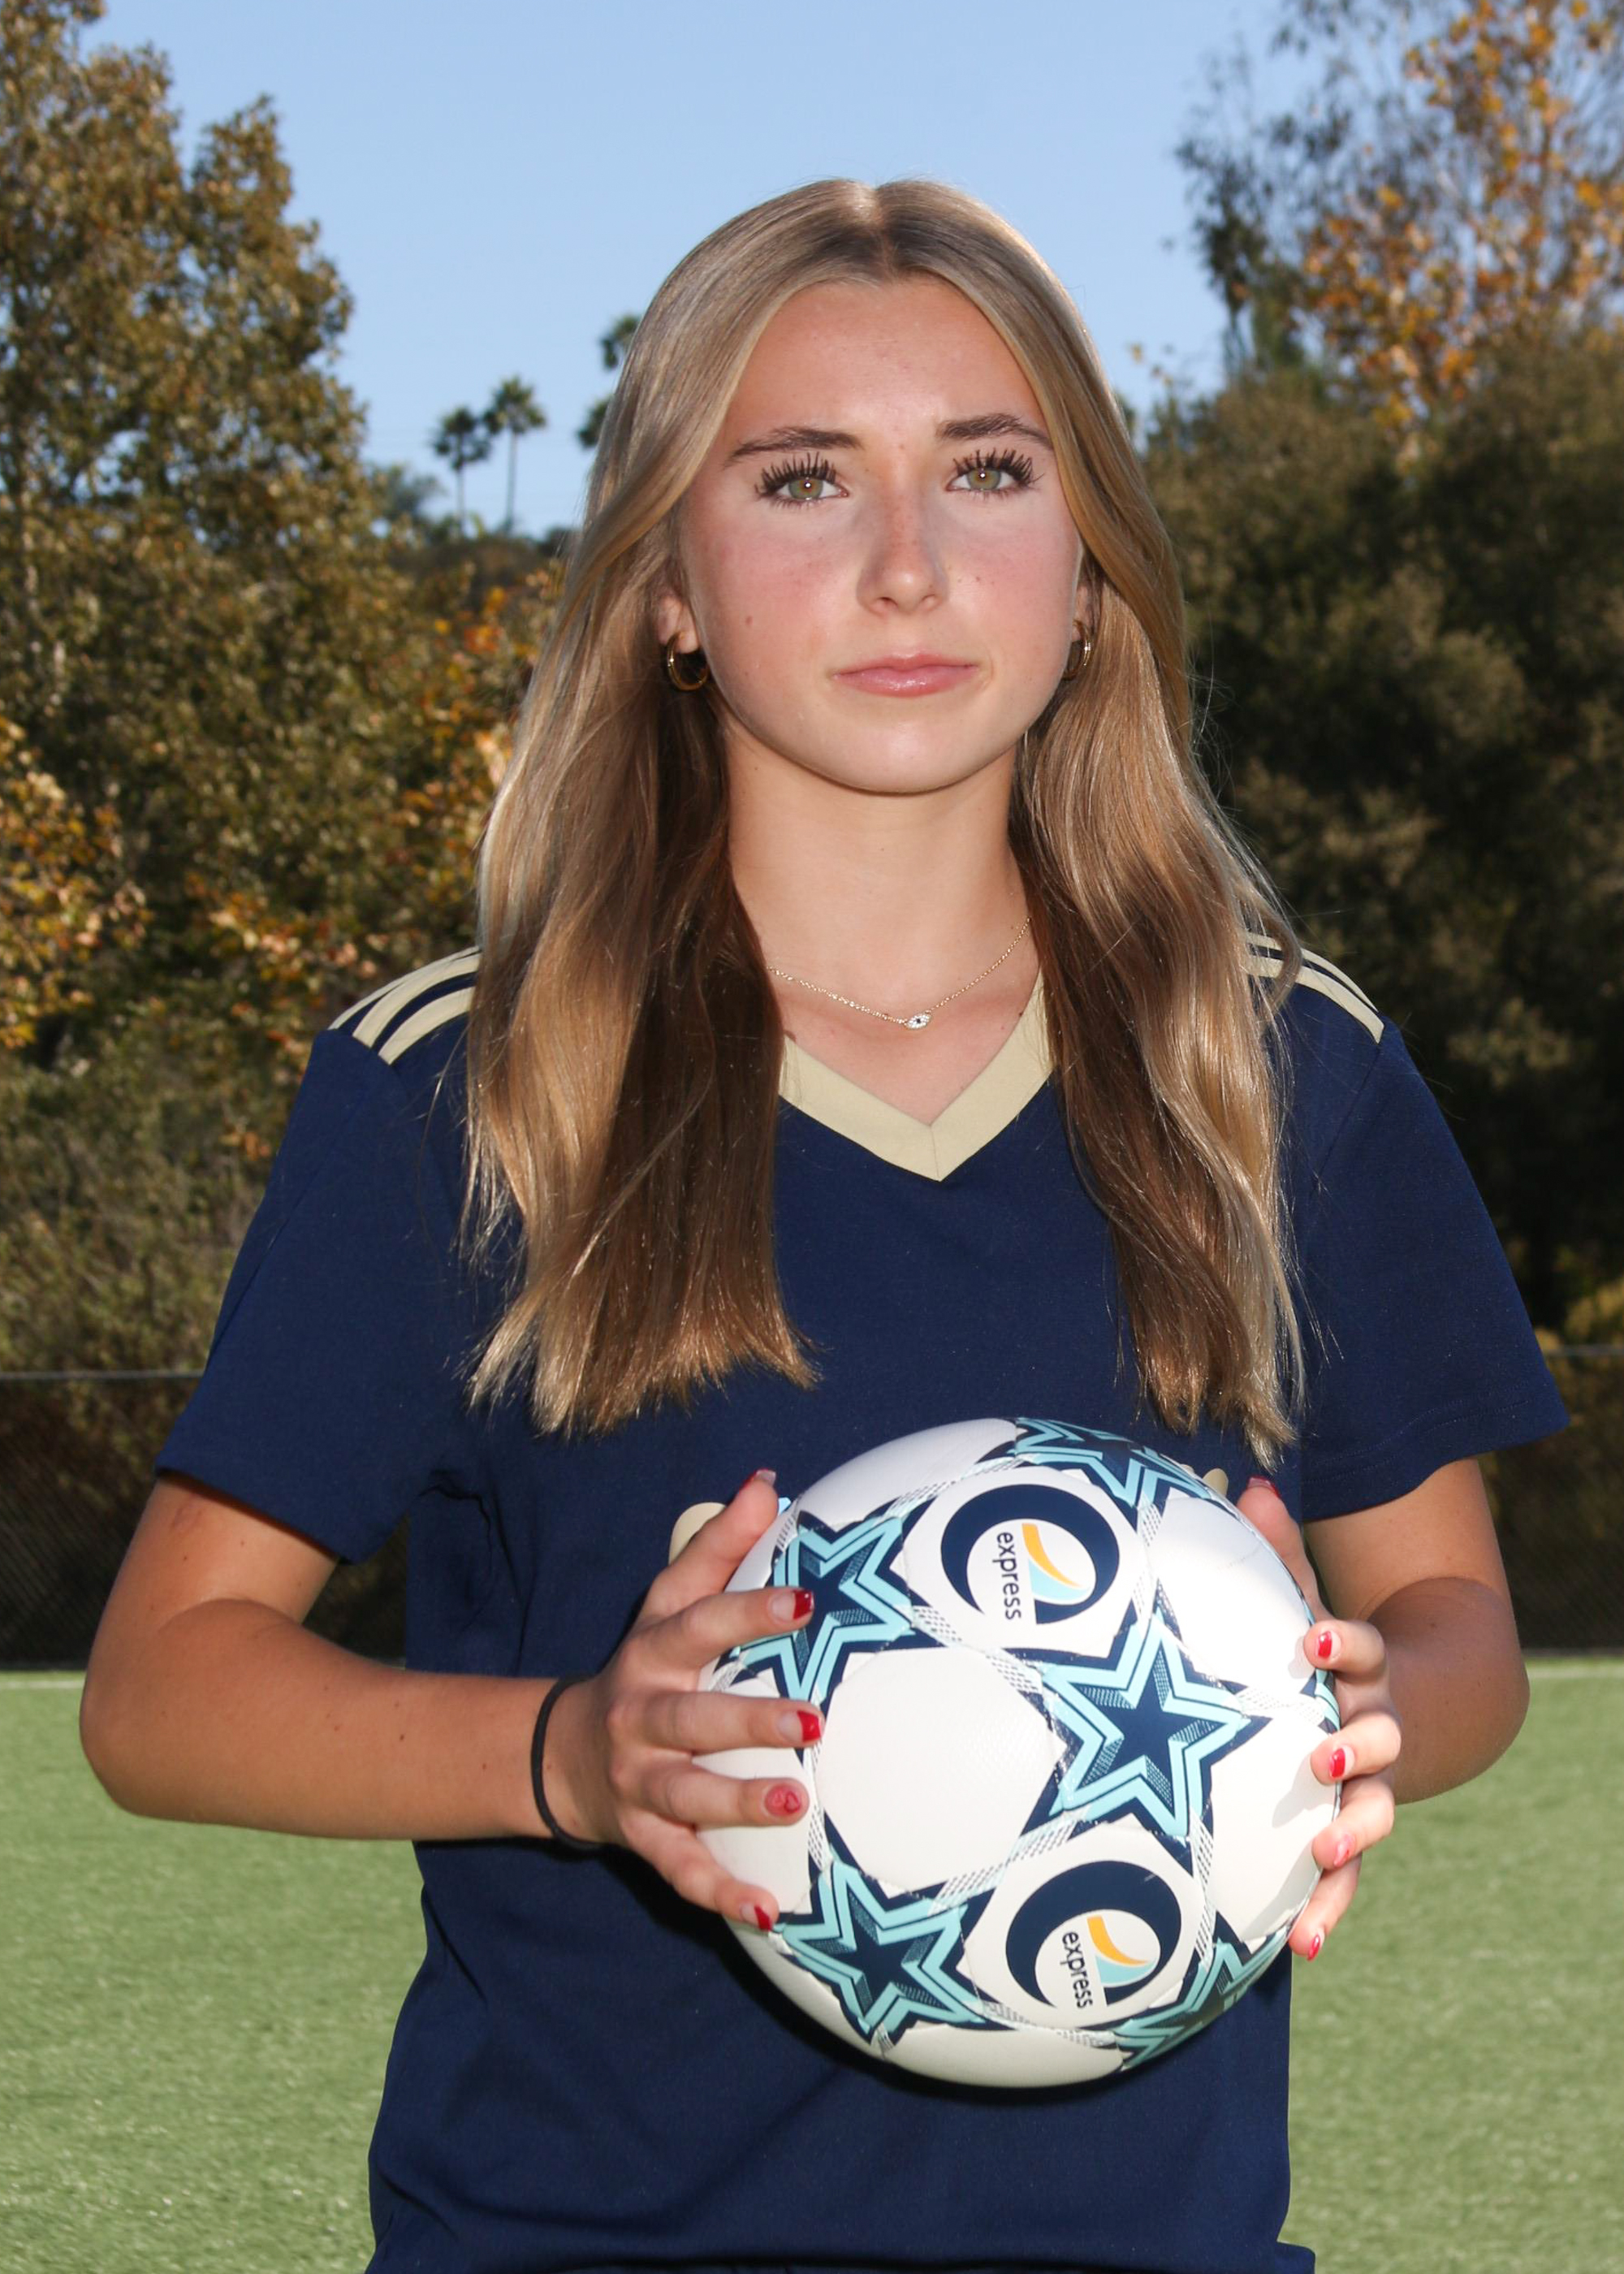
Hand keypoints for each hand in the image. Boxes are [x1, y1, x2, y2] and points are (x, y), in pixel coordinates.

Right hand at [543, 1471, 818, 1929]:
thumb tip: (766, 1481)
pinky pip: (680, 1869)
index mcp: (654, 1654)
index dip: (749, 1610)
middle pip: (692, 1717)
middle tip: (813, 1720)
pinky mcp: (643, 1837)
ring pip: (685, 1795)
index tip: (806, 1602)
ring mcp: (639, 1782)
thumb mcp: (668, 1603)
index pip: (701, 1623)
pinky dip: (719, 1892)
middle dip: (749, 1719)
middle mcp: (642, 1716)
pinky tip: (767, 1911)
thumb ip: (719, 1547)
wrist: (563, 1752)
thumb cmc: (645, 1666)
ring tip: (796, 1803)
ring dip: (738, 1802)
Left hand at [1231, 1475, 1402, 1960]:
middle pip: (1379, 1735)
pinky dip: (1328, 1909)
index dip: (1341, 1643)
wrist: (1415, 1701)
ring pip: (1374, 1811)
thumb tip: (1248, 1482)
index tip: (1315, 1641)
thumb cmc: (1329, 1644)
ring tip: (1327, 1850)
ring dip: (1353, 1830)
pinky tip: (1302, 1946)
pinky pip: (1346, 1876)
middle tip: (1321, 1755)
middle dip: (1356, 1744)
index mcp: (1363, 1664)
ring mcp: (1372, 1784)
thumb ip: (1280, 1550)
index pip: (1359, 1647)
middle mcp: (1376, 1726)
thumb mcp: (1308, 1592)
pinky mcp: (1355, 1832)